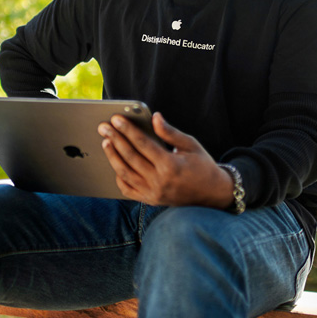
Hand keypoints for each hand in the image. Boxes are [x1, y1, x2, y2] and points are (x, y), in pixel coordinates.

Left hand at [98, 112, 234, 207]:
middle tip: (103, 127)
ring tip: (106, 142)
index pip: (143, 144)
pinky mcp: (150, 200)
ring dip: (112, 156)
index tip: (116, 119)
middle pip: (130, 157)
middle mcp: (159, 181)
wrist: (213, 194)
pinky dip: (119, 177)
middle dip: (115, 139)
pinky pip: (128, 190)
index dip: (128, 130)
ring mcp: (153, 193)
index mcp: (170, 165)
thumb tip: (154, 117)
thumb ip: (170, 132)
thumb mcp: (190, 145)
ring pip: (124, 173)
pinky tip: (115, 164)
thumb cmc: (202, 166)